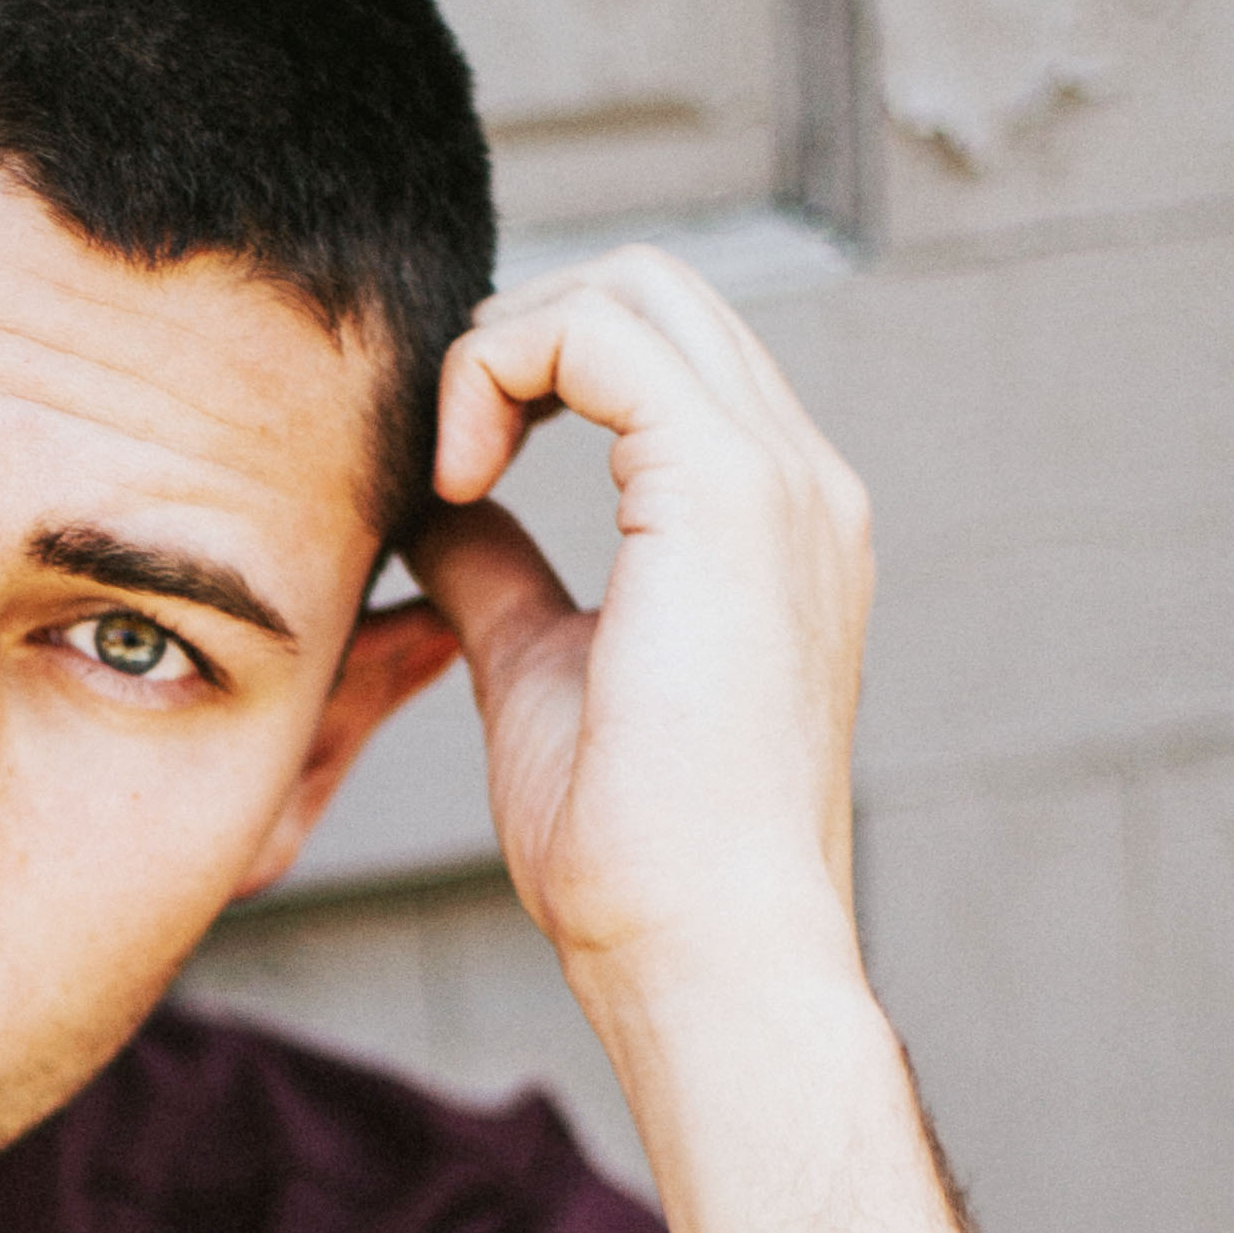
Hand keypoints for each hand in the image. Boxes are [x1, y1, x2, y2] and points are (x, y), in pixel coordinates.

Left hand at [407, 250, 872, 1026]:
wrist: (702, 947)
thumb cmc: (632, 853)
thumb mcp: (540, 671)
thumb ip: (501, 573)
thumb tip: (436, 510)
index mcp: (768, 519)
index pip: (657, 351)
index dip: (533, 373)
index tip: (456, 481)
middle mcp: (796, 478)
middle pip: (650, 287)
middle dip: (517, 338)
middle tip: (446, 461)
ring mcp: (778, 475)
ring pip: (630, 285)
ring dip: (504, 347)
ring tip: (452, 470)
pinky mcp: (728, 487)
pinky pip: (599, 330)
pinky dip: (501, 369)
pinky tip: (460, 481)